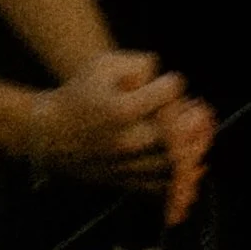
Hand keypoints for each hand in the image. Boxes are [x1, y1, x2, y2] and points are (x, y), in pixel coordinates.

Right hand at [28, 51, 207, 221]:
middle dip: (196, 120)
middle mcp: (127, 140)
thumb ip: (137, 63)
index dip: (173, 83)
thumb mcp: (101, 66)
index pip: (168, 92)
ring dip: (196, 148)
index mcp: (121, 109)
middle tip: (201, 111)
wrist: (48, 134)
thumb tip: (166, 78)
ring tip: (202, 135)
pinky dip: (182, 179)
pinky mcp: (126, 181)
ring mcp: (128, 165)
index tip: (170, 82)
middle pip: (179, 133)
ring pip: (176, 162)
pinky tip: (193, 165)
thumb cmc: (77, 96)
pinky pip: (163, 186)